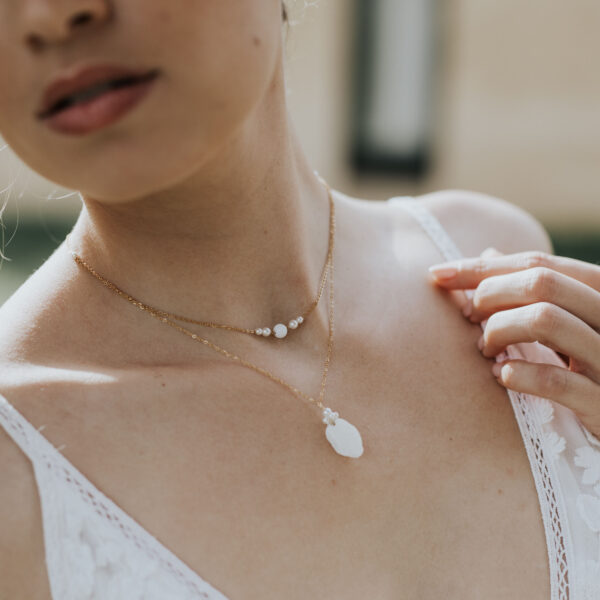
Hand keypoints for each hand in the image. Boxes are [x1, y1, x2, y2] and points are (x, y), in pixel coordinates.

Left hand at [428, 248, 599, 438]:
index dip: (481, 268)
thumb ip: (531, 288)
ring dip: (500, 330)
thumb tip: (488, 253)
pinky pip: (555, 379)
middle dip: (490, 295)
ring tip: (485, 347)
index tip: (438, 274)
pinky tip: (501, 375)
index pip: (536, 263)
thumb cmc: (587, 361)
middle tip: (468, 317)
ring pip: (545, 320)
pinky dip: (519, 374)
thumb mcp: (564, 317)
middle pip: (540, 283)